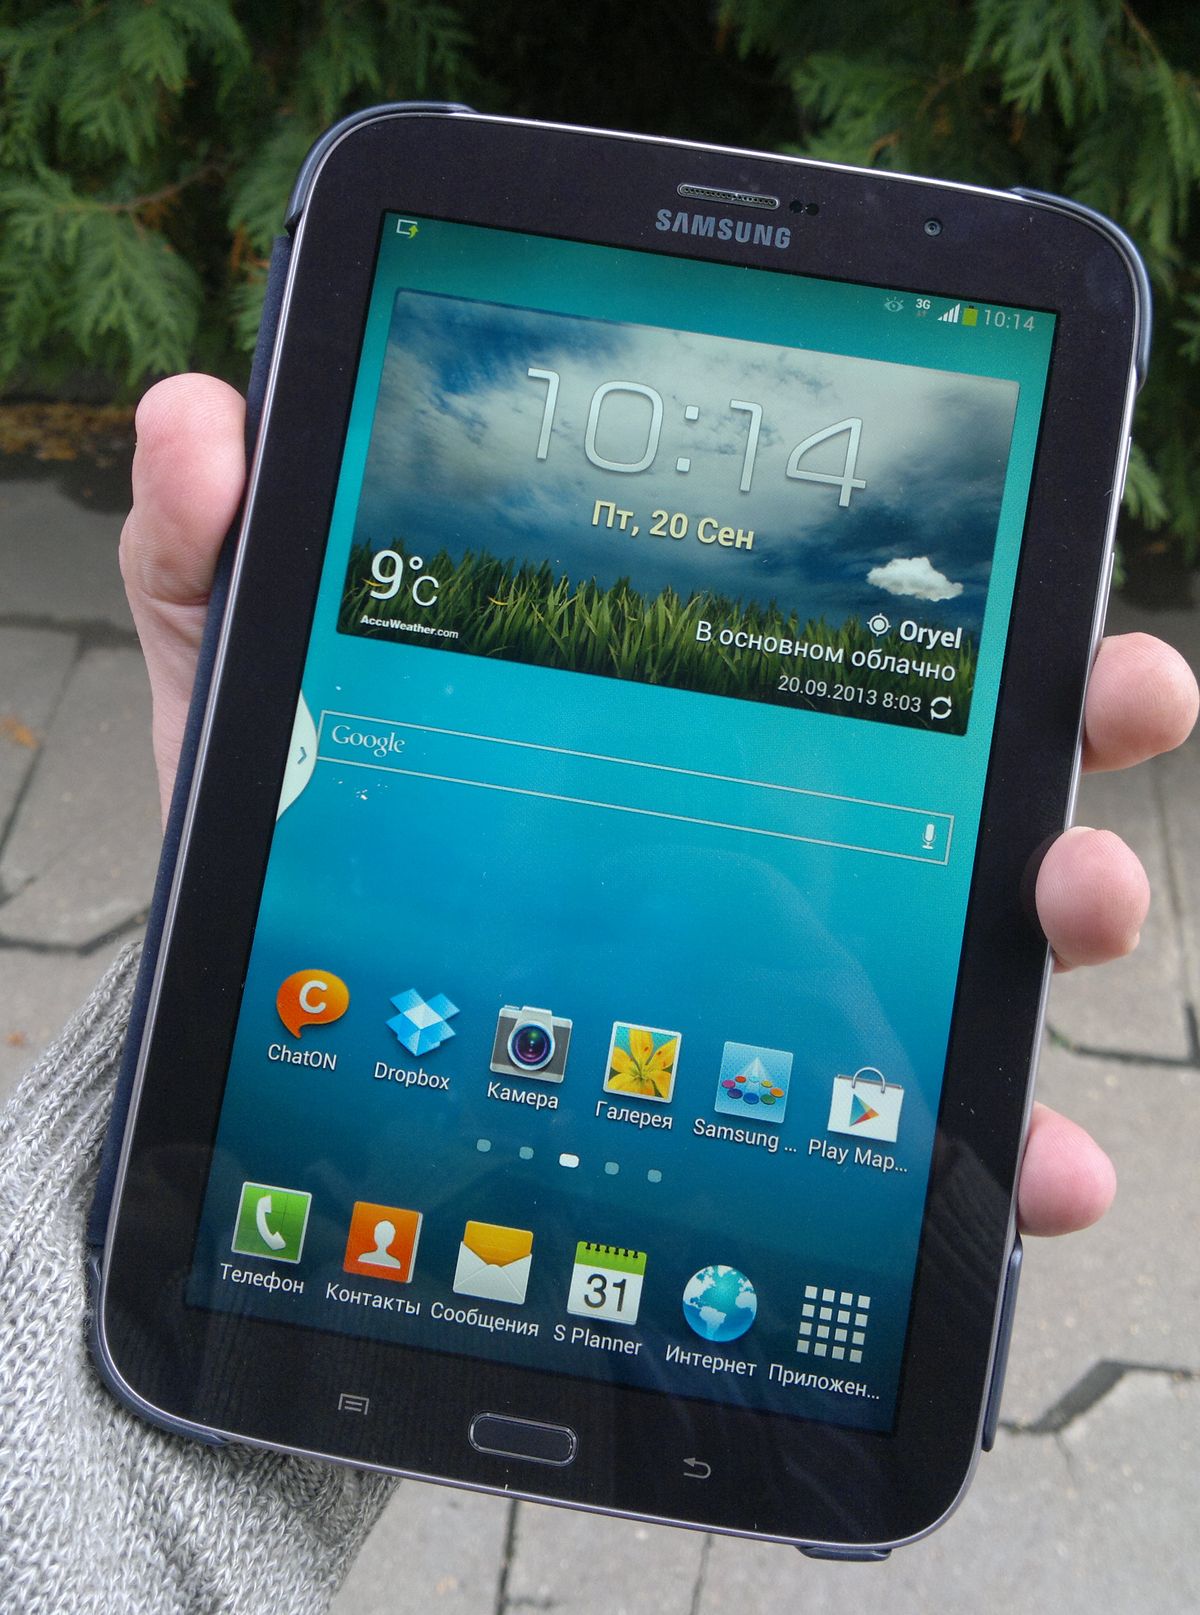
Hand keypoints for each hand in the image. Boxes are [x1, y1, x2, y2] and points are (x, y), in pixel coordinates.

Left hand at [121, 375, 1199, 1238]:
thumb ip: (210, 547)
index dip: (964, 581)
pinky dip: (1001, 1151)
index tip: (1039, 559)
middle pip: (967, 753)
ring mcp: (795, 965)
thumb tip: (198, 416)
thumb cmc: (294, 837)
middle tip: (1113, 691)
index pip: (844, 619)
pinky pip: (920, 1129)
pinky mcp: (784, 1105)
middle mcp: (771, 820)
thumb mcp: (251, 682)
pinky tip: (1038, 1167)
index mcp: (682, 698)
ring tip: (1074, 904)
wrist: (290, 1029)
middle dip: (1074, 718)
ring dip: (1071, 909)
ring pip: (983, 933)